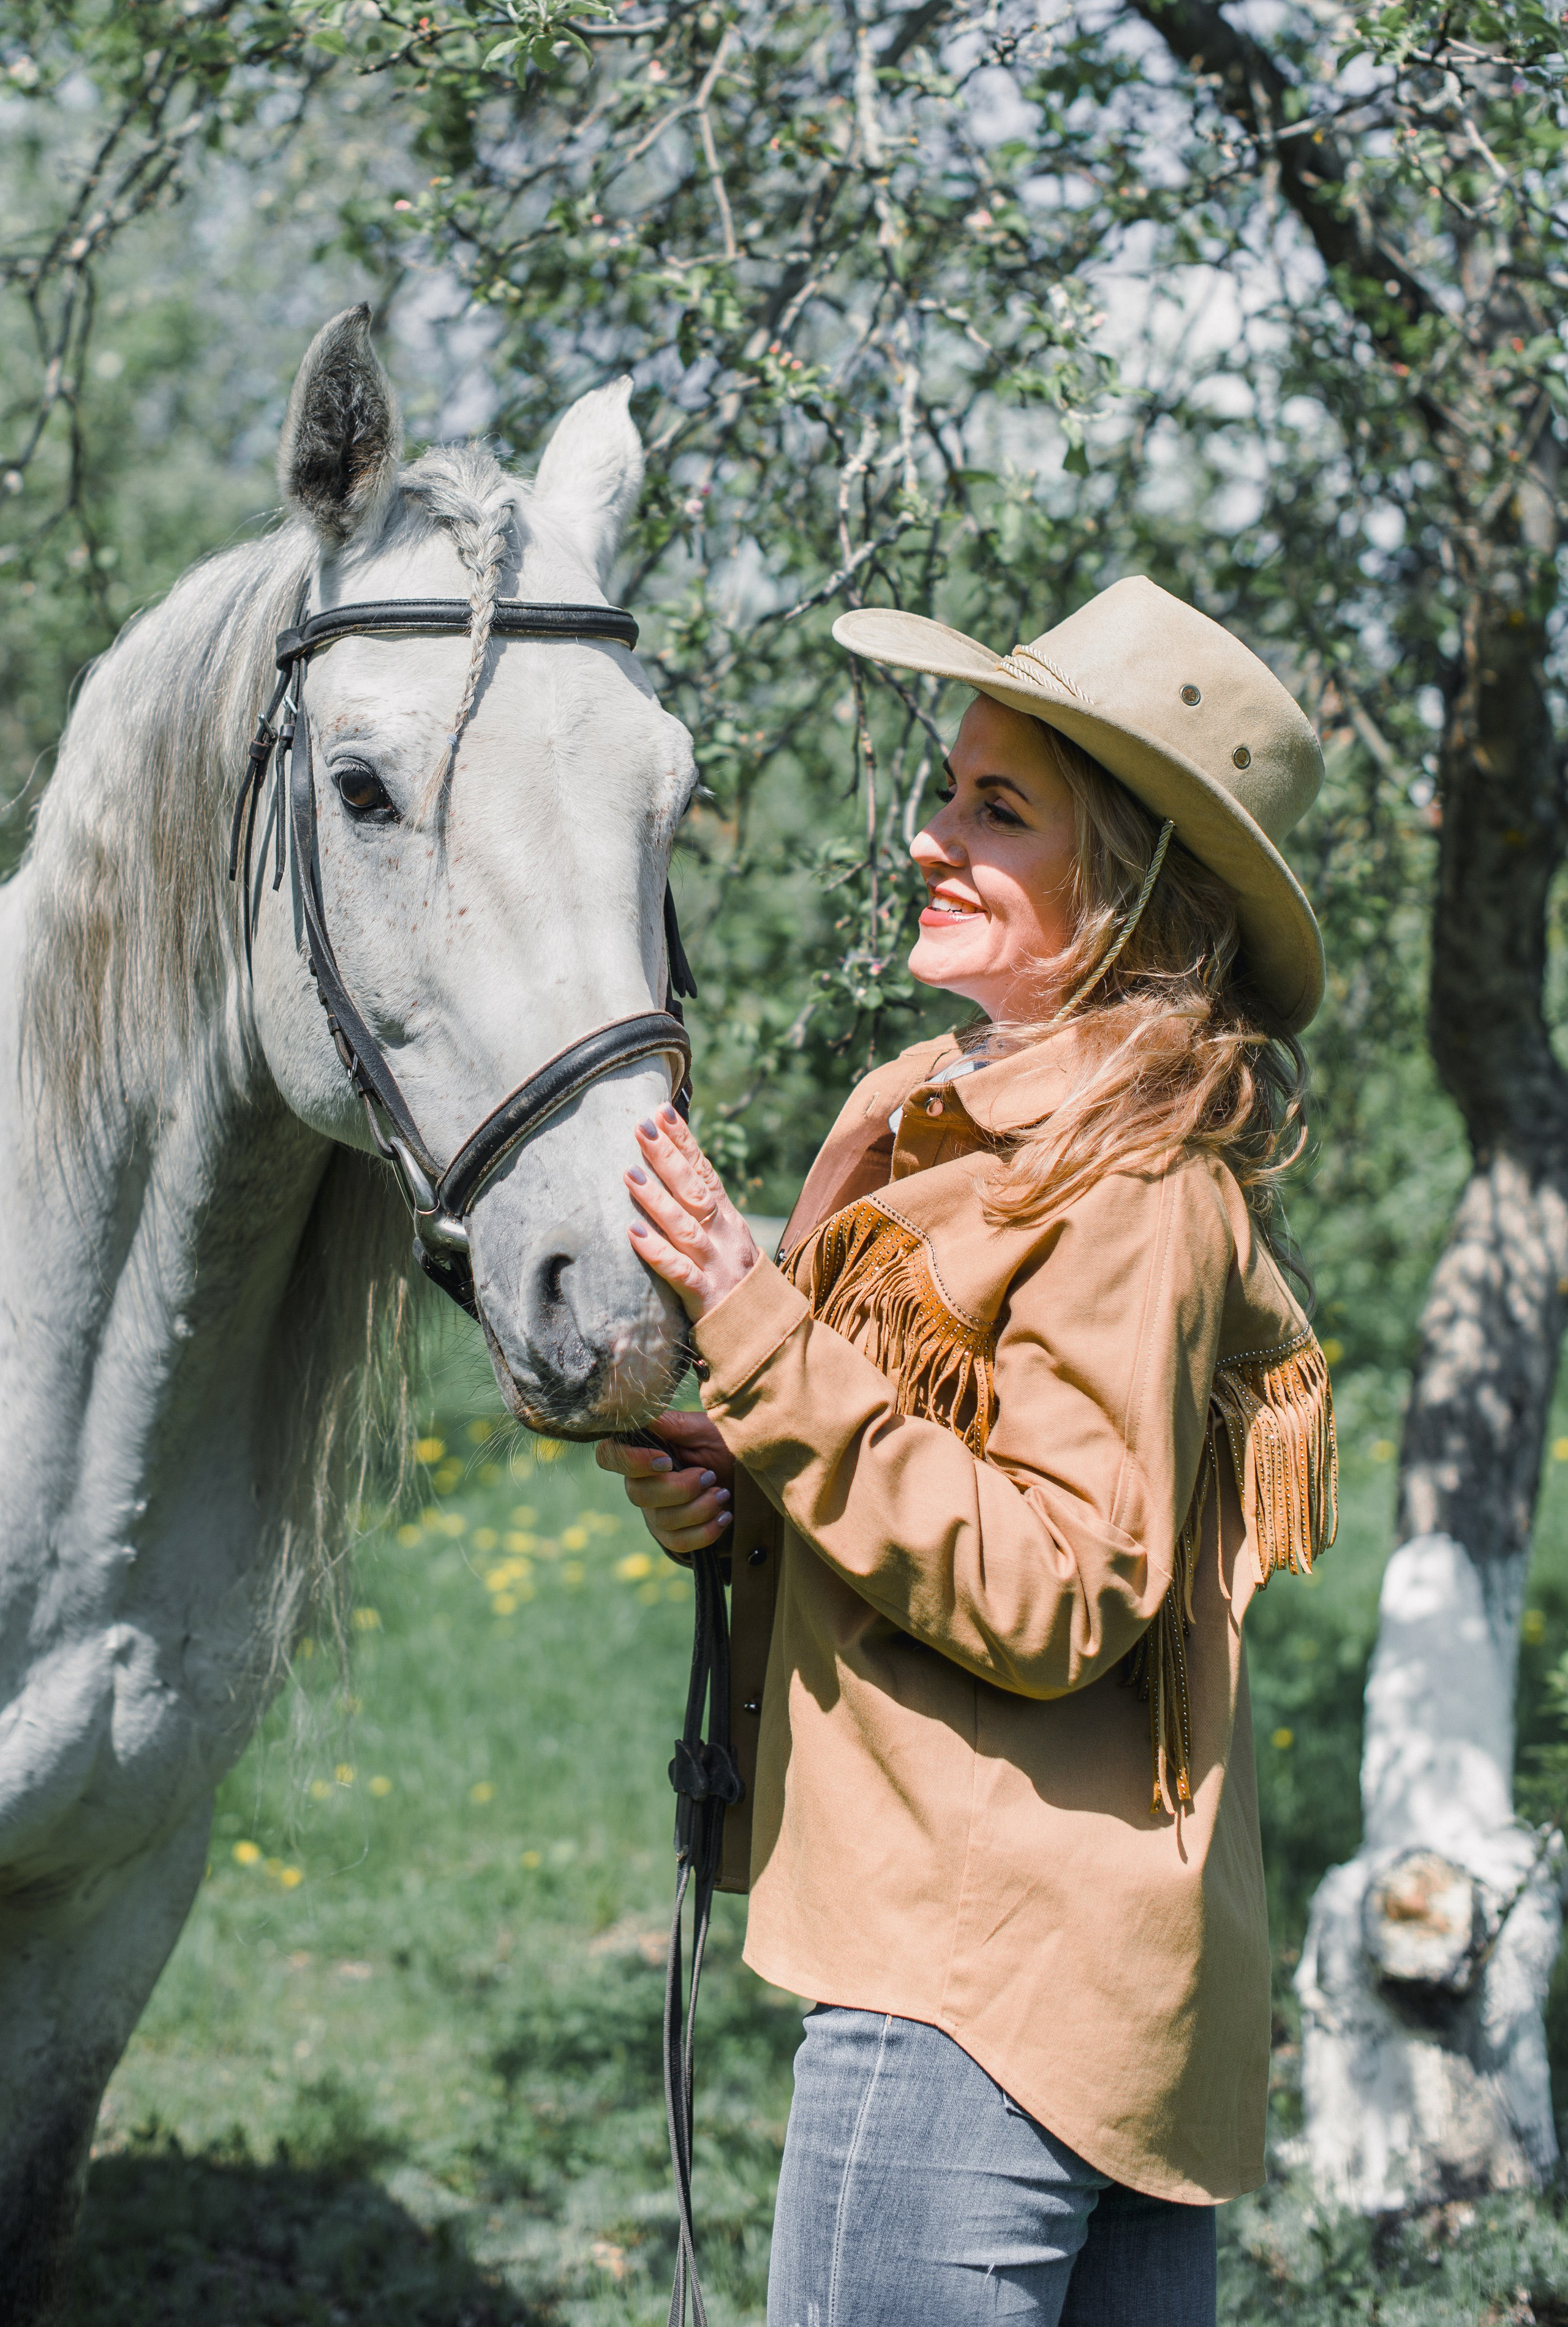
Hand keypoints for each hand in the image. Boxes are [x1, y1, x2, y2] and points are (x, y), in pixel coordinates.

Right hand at [596, 1409, 735, 1561]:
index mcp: (641, 1451)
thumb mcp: (700, 1427)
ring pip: (663, 1520)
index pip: (609, 1456)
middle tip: (709, 1476)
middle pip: (639, 1494)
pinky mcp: (671, 1534)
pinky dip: (706, 1531)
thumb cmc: (719, 1444)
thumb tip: (641, 1414)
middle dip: (681, 1488)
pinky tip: (724, 1516)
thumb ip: (670, 1424)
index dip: (631, 1462)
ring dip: (700, 1508)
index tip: (665, 1461)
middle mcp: (640, 1483)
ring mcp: (654, 1512)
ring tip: (722, 1493)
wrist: (742, 1473)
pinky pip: (679, 1542)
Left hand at [625, 1103, 760, 1320]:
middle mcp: (725, 1236)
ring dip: (656, 1199)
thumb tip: (673, 1175)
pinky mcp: (707, 1296)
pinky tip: (634, 1235)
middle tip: (641, 1127)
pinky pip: (679, 1271)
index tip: (662, 1111)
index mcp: (728, 1219)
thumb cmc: (734, 1283)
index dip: (684, 1141)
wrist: (766, 1335)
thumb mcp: (725, 1242)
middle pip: (695, 1190)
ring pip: (686, 1226)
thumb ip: (702, 1213)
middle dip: (668, 1157)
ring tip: (628, 1174)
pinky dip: (657, 1252)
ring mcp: (717, 1265)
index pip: (705, 1171)